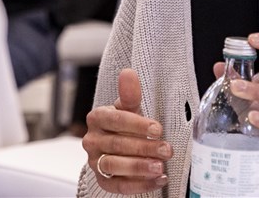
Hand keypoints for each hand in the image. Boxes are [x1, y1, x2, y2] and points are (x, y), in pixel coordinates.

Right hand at [82, 68, 170, 192]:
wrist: (118, 147)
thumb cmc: (125, 125)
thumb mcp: (129, 109)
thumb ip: (129, 94)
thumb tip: (128, 73)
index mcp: (97, 118)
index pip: (115, 120)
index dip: (137, 124)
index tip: (158, 128)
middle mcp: (91, 140)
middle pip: (117, 144)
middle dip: (144, 147)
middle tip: (166, 149)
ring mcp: (95, 162)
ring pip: (114, 165)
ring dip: (139, 167)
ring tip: (160, 167)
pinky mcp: (102, 180)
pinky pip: (118, 185)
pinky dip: (140, 185)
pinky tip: (158, 180)